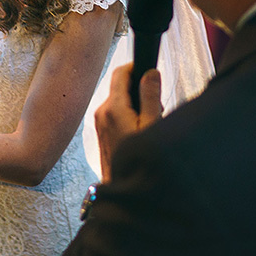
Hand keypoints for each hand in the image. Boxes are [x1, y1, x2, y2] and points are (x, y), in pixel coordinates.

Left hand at [95, 64, 161, 181]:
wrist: (123, 188)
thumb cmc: (138, 161)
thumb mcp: (152, 125)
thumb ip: (150, 96)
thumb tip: (150, 73)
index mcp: (113, 107)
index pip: (120, 73)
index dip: (136, 67)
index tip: (149, 72)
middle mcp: (102, 112)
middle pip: (122, 87)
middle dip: (140, 91)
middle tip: (156, 108)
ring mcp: (99, 122)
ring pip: (120, 101)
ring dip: (136, 106)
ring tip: (149, 125)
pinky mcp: (101, 132)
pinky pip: (116, 114)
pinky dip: (129, 117)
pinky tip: (140, 133)